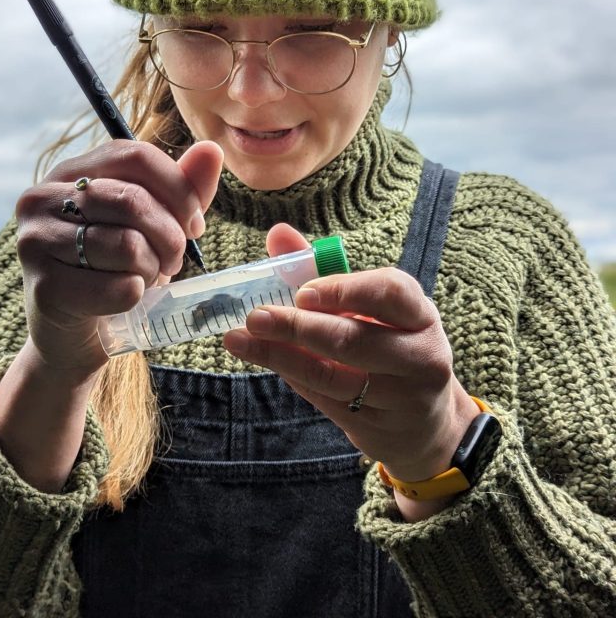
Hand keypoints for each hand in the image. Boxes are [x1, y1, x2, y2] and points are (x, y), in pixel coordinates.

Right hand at [15, 139, 222, 381]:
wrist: (73, 332)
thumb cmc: (113, 269)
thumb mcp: (151, 224)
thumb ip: (181, 189)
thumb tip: (212, 150)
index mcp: (70, 172)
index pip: (136, 156)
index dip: (179, 190)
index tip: (194, 224)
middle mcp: (42, 198)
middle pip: (134, 201)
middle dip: (171, 237)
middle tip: (172, 261)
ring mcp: (36, 242)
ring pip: (128, 246)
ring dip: (153, 270)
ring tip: (146, 278)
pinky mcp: (43, 288)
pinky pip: (119, 288)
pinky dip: (138, 296)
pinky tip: (127, 298)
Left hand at [223, 224, 478, 515]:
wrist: (421, 421)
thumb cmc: (390, 343)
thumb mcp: (370, 307)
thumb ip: (323, 269)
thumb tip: (278, 233)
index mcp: (419, 314)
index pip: (389, 293)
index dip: (344, 290)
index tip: (302, 292)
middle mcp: (419, 356)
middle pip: (354, 340)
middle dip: (298, 327)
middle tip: (256, 317)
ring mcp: (398, 397)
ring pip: (331, 376)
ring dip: (280, 356)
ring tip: (239, 339)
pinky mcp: (373, 426)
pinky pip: (323, 398)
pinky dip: (290, 375)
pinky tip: (262, 357)